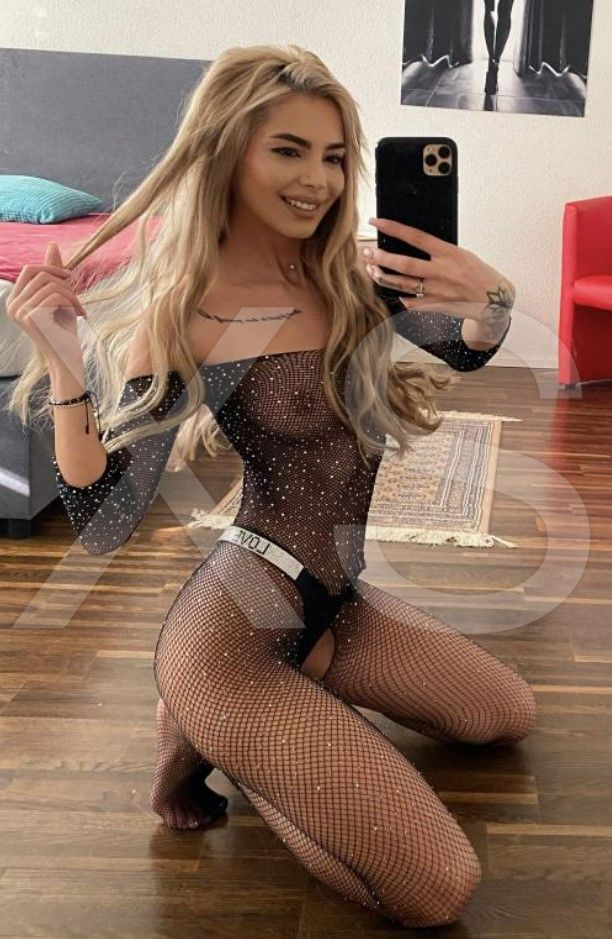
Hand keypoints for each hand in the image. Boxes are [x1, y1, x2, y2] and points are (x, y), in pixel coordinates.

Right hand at [6, 242, 86, 369]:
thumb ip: (53, 272)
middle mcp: (12, 306)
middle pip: (40, 274)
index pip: (29, 269)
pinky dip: (72, 302)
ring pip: (50, 285)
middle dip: (64, 284)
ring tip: (79, 309)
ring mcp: (19, 312)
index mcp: (15, 300)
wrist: (68, 357)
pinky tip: (79, 315)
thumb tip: (52, 244)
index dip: (51, 268)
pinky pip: (55, 296)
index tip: (70, 278)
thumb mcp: (59, 296)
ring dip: (72, 295)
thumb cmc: (64, 329)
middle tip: (77, 299)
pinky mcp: (31, 318)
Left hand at [363, 217, 514, 323]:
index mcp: (449, 253)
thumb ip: (438, 251)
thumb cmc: (478, 273)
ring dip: (383, 277)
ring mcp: (437, 291)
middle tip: (367, 253)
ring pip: (402, 285)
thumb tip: (414, 244)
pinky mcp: (436, 306)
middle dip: (382, 258)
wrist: (493, 299)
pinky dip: (400, 297)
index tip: (377, 222)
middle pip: (404, 264)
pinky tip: (391, 291)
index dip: (393, 228)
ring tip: (371, 269)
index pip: (415, 237)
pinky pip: (411, 303)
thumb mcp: (462, 254)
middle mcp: (442, 272)